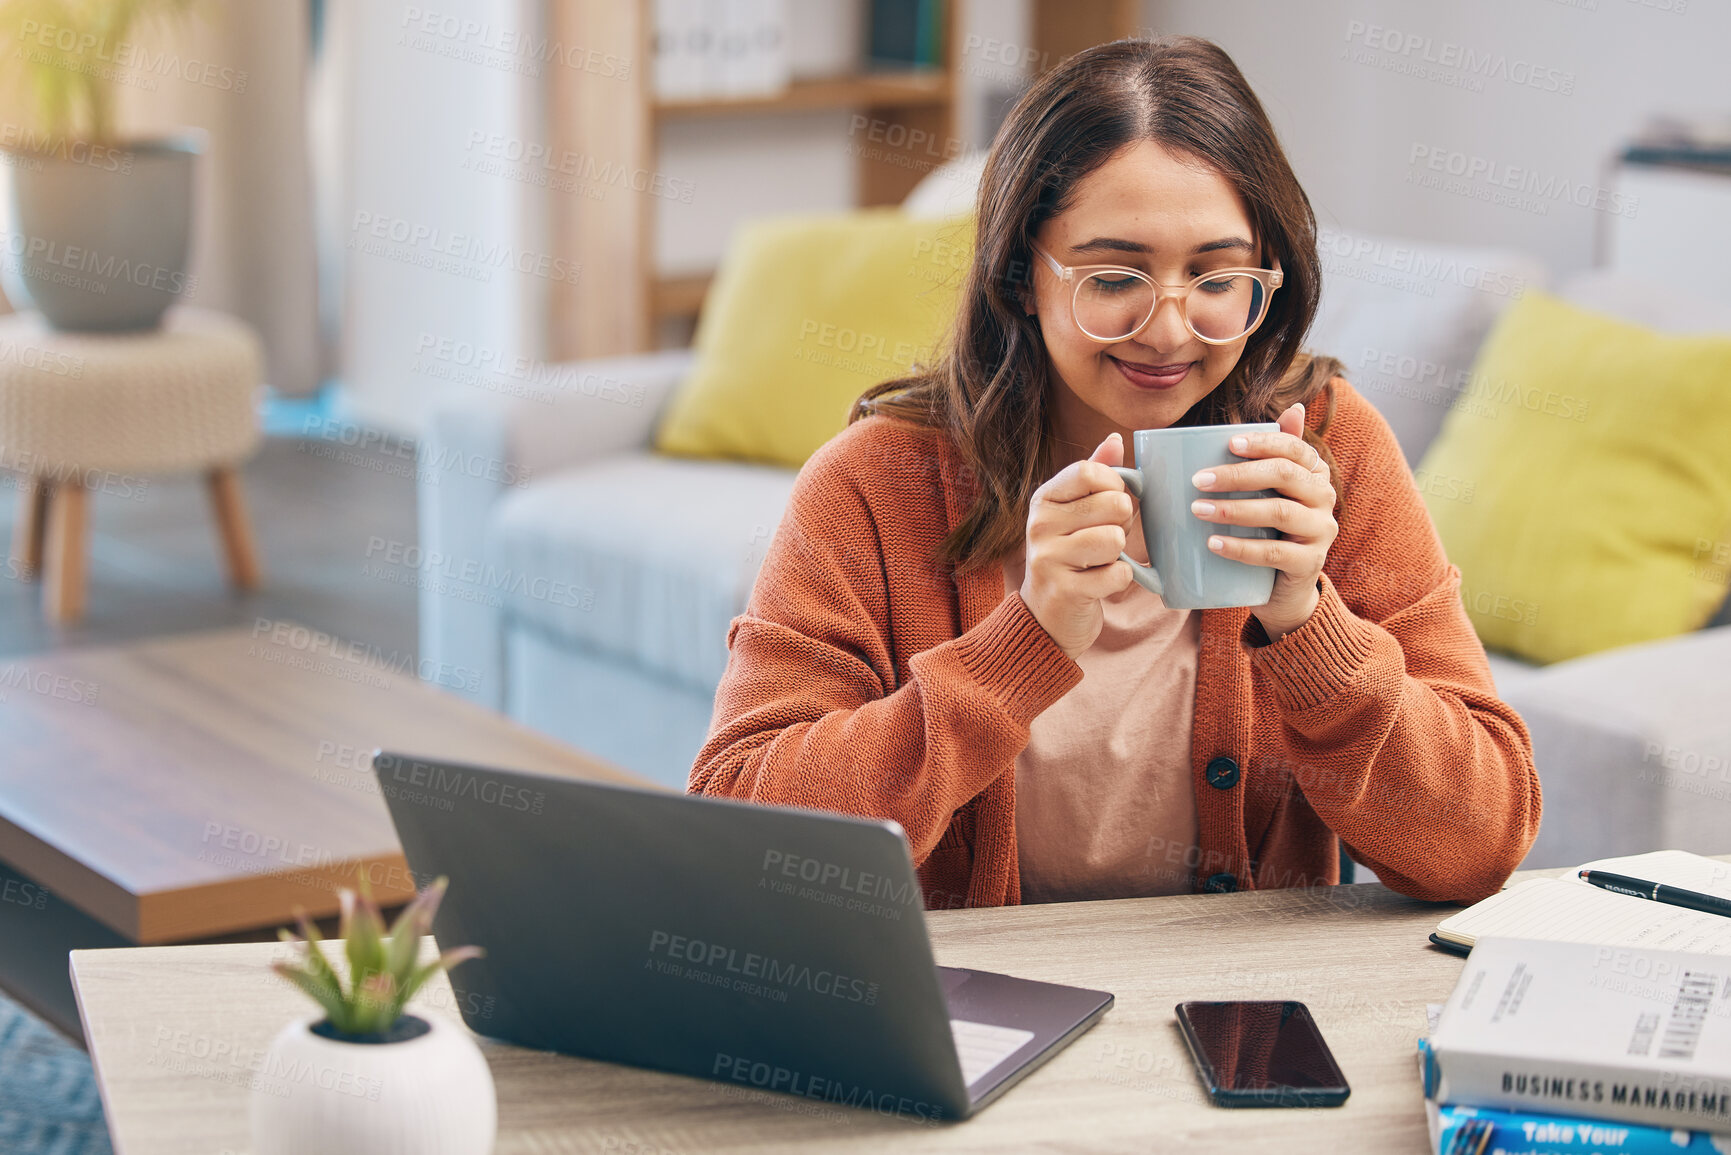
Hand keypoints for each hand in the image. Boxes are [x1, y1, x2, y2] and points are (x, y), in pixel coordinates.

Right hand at [1019, 431, 1135, 660]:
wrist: (1046, 616)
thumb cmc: (1069, 555)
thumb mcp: (1074, 512)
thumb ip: (1095, 474)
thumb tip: (1115, 440)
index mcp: (1043, 500)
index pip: (1090, 471)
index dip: (1115, 484)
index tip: (1111, 502)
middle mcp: (1039, 525)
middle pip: (1112, 503)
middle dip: (1123, 522)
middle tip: (1107, 537)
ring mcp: (1048, 558)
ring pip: (1115, 539)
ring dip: (1119, 553)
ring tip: (1101, 561)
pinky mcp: (1065, 590)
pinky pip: (1118, 573)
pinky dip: (1120, 580)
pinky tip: (1101, 583)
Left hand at [1190, 402, 1337, 641]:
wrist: (1284, 588)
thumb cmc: (1269, 530)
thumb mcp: (1267, 493)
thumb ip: (1266, 457)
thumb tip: (1291, 407)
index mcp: (1314, 473)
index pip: (1293, 447)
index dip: (1263, 442)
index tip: (1229, 443)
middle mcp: (1324, 497)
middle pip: (1284, 475)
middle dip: (1238, 474)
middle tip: (1198, 480)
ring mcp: (1321, 531)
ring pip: (1279, 512)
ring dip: (1234, 509)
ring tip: (1198, 509)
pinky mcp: (1309, 563)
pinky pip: (1273, 553)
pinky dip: (1240, 547)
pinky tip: (1214, 543)